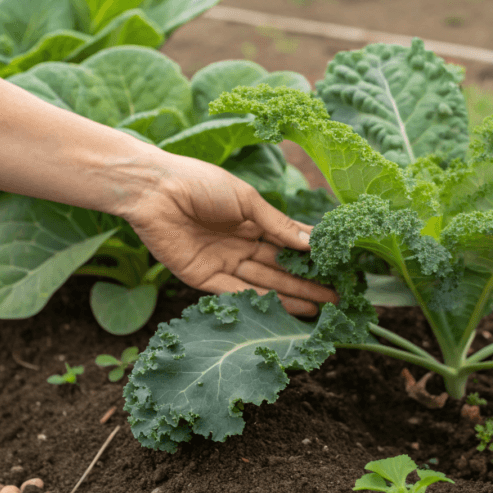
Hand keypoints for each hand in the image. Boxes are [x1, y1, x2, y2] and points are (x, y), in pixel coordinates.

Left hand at [120, 152, 338, 316]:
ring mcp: (222, 262)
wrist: (154, 189)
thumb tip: (312, 242)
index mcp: (251, 221)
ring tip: (320, 308)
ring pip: (263, 283)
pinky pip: (235, 293)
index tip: (338, 268)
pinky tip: (286, 309)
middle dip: (308, 282)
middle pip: (279, 267)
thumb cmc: (200, 182)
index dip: (313, 255)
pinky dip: (260, 301)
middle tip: (337, 298)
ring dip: (291, 296)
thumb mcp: (247, 200)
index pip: (289, 241)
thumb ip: (278, 224)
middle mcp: (239, 244)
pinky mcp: (201, 278)